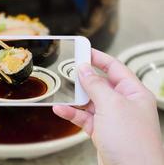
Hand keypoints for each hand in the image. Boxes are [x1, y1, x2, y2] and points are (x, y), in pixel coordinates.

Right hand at [53, 49, 163, 164]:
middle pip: (100, 84)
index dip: (98, 58)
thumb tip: (83, 69)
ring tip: (61, 92)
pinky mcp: (102, 131)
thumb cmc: (133, 142)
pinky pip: (84, 117)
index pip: (115, 68)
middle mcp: (124, 104)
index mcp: (133, 92)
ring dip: (75, 98)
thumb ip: (95, 85)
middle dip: (84, 79)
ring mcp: (112, 118)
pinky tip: (61, 110)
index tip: (83, 51)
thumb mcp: (111, 105)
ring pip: (90, 102)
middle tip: (68, 70)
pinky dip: (72, 113)